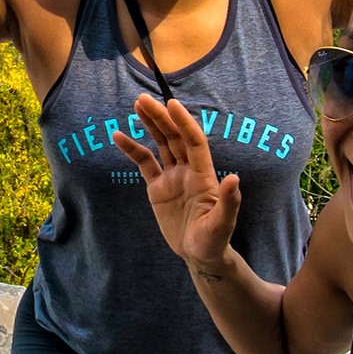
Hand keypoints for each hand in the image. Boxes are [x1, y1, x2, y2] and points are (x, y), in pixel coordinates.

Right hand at [114, 93, 240, 276]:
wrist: (199, 254)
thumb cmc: (214, 240)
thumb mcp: (222, 224)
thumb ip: (228, 202)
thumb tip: (233, 178)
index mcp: (204, 175)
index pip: (194, 142)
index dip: (184, 123)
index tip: (172, 104)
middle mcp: (188, 170)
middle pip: (174, 137)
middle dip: (161, 117)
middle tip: (143, 99)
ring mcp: (172, 177)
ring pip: (160, 144)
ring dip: (150, 124)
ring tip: (137, 104)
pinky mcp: (158, 187)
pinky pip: (144, 163)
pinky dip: (132, 149)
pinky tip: (119, 136)